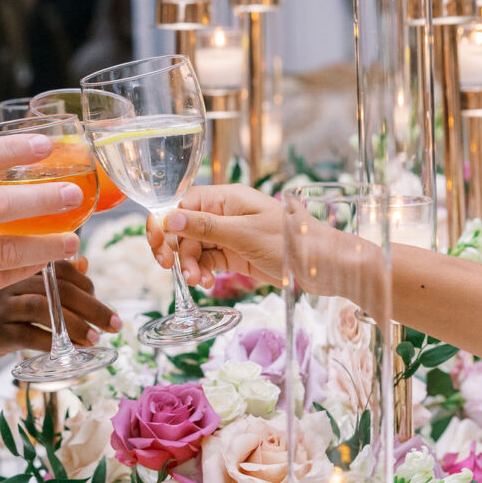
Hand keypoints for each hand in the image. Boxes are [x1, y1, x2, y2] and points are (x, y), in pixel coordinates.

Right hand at [0, 258, 122, 357]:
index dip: (88, 285)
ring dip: (74, 325)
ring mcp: (3, 304)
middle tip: (115, 324)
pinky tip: (68, 352)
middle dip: (93, 307)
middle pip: (60, 288)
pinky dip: (52, 343)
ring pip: (44, 309)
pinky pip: (28, 336)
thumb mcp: (21, 284)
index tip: (102, 305)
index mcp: (23, 263)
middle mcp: (13, 278)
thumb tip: (84, 262)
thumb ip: (53, 274)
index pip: (64, 268)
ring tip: (95, 339)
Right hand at [146, 184, 285, 288]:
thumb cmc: (291, 242)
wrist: (324, 265)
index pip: (182, 204)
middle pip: (183, 227)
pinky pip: (207, 260)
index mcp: (226, 198)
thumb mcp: (244, 234)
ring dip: (189, 264)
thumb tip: (169, 218)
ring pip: (193, 247)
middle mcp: (224, 213)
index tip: (157, 245)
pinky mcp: (235, 254)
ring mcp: (229, 235)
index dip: (165, 222)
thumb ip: (205, 227)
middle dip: (175, 248)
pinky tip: (207, 284)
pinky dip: (202, 272)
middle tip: (169, 268)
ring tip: (198, 281)